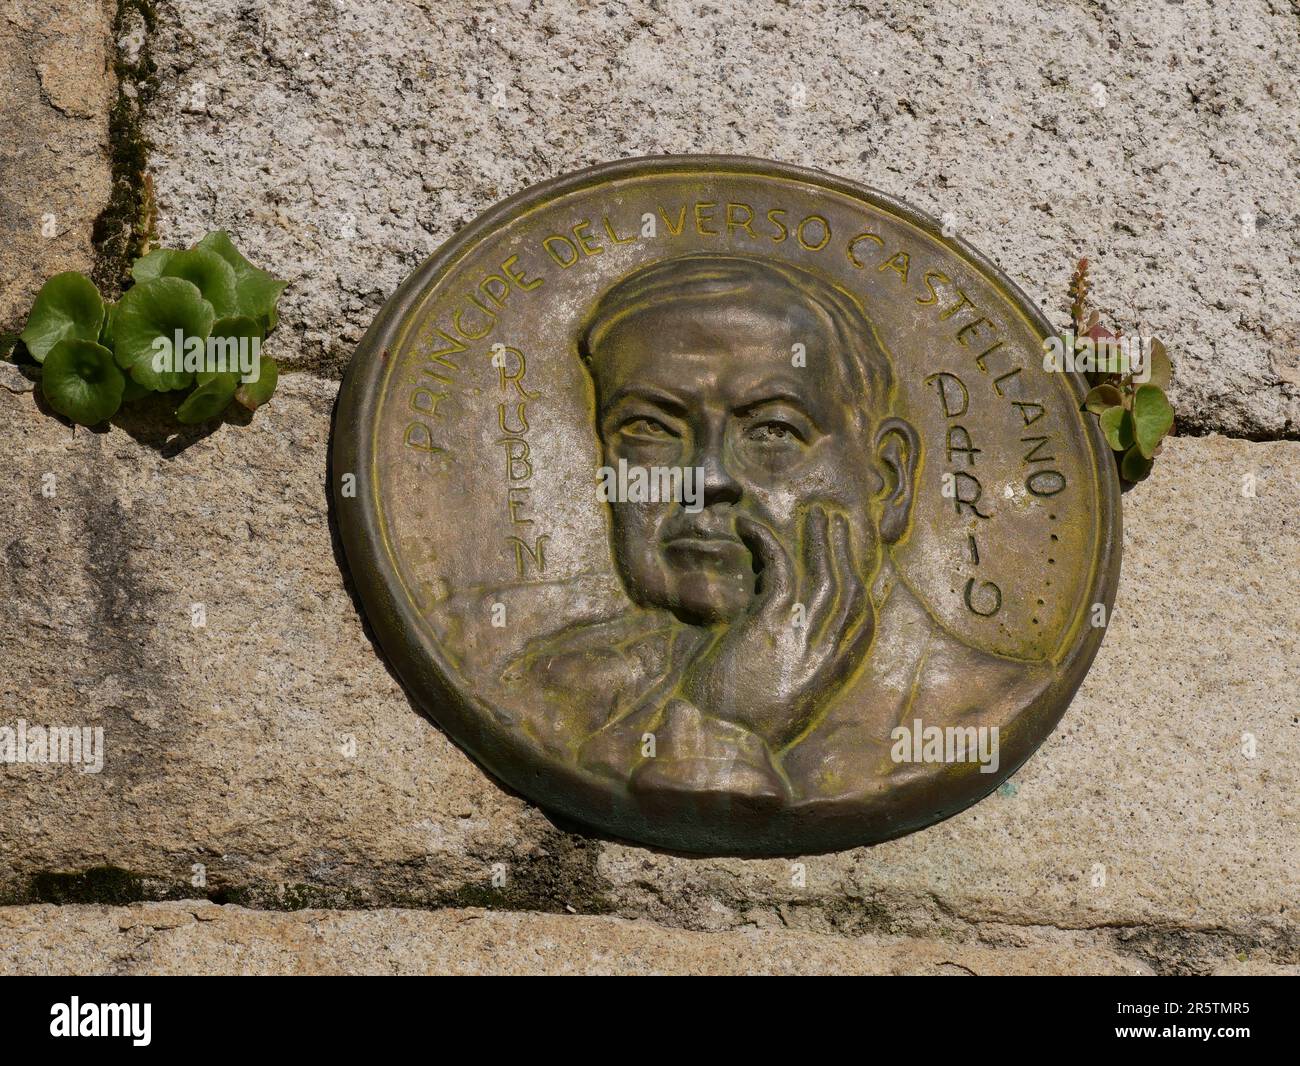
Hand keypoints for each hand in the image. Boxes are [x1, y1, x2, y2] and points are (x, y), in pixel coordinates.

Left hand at [676, 504, 872, 747]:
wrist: (721, 743)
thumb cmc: (743, 728)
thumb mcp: (783, 703)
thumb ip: (794, 673)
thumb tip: (785, 652)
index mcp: (831, 674)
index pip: (861, 624)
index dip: (862, 589)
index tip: (857, 565)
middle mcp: (825, 654)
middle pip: (848, 592)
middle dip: (845, 554)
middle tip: (837, 524)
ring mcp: (801, 637)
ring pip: (823, 576)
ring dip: (820, 541)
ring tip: (816, 516)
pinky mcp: (770, 624)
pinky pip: (777, 569)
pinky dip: (766, 542)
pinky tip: (749, 526)